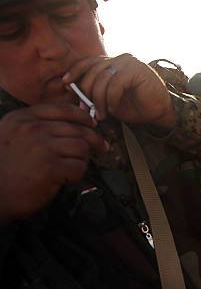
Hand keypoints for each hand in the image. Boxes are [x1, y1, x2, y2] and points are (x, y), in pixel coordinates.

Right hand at [0, 104, 107, 223]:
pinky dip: (77, 174)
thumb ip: (37, 124)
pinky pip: (79, 167)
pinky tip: (67, 178)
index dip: (84, 117)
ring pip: (81, 147)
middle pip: (78, 129)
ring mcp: (41, 147)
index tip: (93, 124)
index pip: (64, 110)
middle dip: (94, 139)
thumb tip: (77, 120)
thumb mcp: (12, 135)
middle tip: (102, 148)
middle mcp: (32, 129)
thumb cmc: (4, 168)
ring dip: (83, 159)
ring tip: (74, 167)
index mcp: (22, 118)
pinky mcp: (50, 168)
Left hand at [62, 54, 176, 128]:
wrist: (158, 113)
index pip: (88, 61)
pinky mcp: (137, 70)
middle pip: (92, 71)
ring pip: (102, 78)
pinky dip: (111, 99)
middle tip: (88, 110)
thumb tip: (72, 92)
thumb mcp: (108, 99)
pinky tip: (113, 109)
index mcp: (112, 63)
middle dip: (86, 93)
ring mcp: (129, 63)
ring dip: (99, 100)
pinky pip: (115, 84)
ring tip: (101, 114)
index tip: (65, 85)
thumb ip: (93, 92)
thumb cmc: (134, 107)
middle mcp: (120, 59)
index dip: (75, 71)